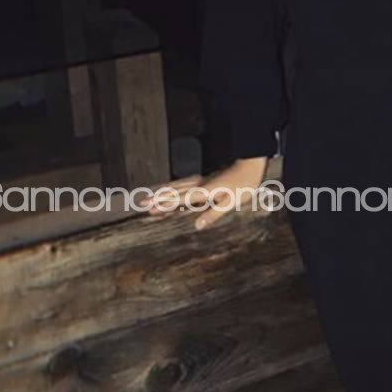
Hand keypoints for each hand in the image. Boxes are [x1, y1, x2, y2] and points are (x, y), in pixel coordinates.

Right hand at [134, 157, 269, 229]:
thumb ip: (213, 214)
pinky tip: (170, 188)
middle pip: (174, 191)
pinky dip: (173, 186)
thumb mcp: (231, 203)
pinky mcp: (205, 180)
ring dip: (162, 191)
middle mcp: (199, 185)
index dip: (164, 205)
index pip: (179, 199)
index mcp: (204, 192)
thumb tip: (197, 225)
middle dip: (157, 197)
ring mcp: (201, 181)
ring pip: (177, 186)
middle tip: (141, 202)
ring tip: (149, 195)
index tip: (150, 209)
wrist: (250, 166)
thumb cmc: (243, 185)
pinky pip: (184, 183)